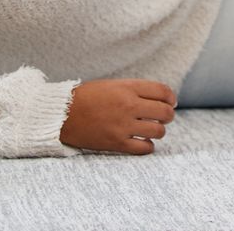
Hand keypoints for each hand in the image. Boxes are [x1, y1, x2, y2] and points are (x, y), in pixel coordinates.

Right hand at [60, 79, 175, 154]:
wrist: (62, 114)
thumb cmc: (87, 97)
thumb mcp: (113, 85)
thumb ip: (136, 90)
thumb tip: (161, 99)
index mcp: (128, 88)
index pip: (163, 92)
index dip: (171, 98)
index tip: (170, 102)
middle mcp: (129, 106)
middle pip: (165, 112)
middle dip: (168, 115)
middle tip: (163, 117)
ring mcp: (123, 126)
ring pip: (158, 131)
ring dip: (158, 130)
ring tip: (152, 129)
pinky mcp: (116, 143)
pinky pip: (144, 148)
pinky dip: (147, 146)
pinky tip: (142, 141)